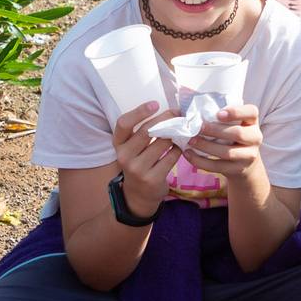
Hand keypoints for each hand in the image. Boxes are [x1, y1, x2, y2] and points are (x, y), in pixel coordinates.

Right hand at [113, 101, 181, 218]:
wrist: (138, 196)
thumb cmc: (138, 163)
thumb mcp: (132, 148)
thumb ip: (141, 132)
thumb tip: (167, 111)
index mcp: (118, 144)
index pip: (123, 124)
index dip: (139, 112)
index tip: (154, 104)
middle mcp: (124, 156)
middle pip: (147, 131)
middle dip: (166, 119)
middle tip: (178, 113)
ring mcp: (138, 169)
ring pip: (162, 143)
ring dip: (175, 134)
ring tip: (182, 130)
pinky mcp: (152, 179)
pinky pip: (171, 157)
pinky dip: (178, 149)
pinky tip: (180, 147)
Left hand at [182, 103, 264, 183]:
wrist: (243, 161)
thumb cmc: (231, 135)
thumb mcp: (231, 122)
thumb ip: (217, 115)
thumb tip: (184, 110)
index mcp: (252, 121)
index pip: (251, 112)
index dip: (236, 112)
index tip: (218, 114)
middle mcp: (255, 137)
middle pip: (238, 134)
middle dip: (215, 130)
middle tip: (197, 127)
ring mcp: (249, 155)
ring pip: (227, 153)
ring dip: (206, 147)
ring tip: (190, 141)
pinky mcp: (238, 169)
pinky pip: (218, 166)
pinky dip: (201, 161)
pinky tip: (188, 154)